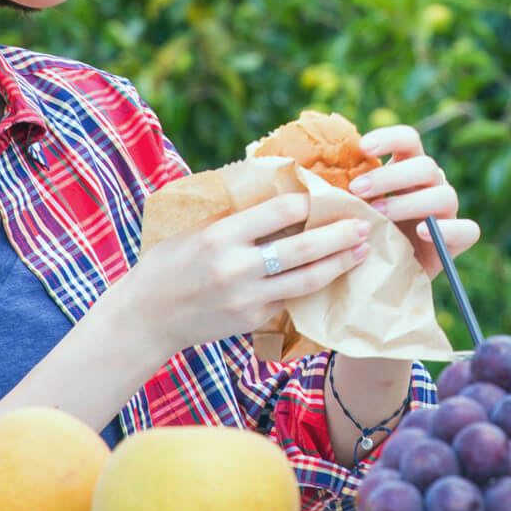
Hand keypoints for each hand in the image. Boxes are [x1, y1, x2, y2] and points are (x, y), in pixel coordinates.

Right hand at [112, 192, 370, 357]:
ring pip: (308, 280)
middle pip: (304, 248)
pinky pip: (292, 300)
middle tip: (365, 223)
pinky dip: (315, 285)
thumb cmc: (168, 263)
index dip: (310, 201)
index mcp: (220, 236)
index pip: (281, 211)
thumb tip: (281, 191)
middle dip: (340, 234)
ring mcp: (247, 298)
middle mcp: (237, 268)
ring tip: (362, 251)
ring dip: (340, 264)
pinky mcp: (253, 320)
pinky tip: (332, 274)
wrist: (145, 317)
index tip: (328, 194)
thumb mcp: (196, 229)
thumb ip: (236, 217)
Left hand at [344, 123, 480, 276]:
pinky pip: (467, 230)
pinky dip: (448, 229)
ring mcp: (446, 211)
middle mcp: (431, 185)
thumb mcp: (349, 207)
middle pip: (425, 165)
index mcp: (407, 168)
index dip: (389, 138)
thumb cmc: (360, 234)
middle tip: (357, 190)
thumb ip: (340, 188)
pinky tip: (422, 232)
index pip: (409, 140)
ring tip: (379, 216)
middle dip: (390, 176)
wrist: (378, 276)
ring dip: (409, 202)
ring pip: (444, 194)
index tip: (363, 147)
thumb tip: (305, 167)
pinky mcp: (457, 240)